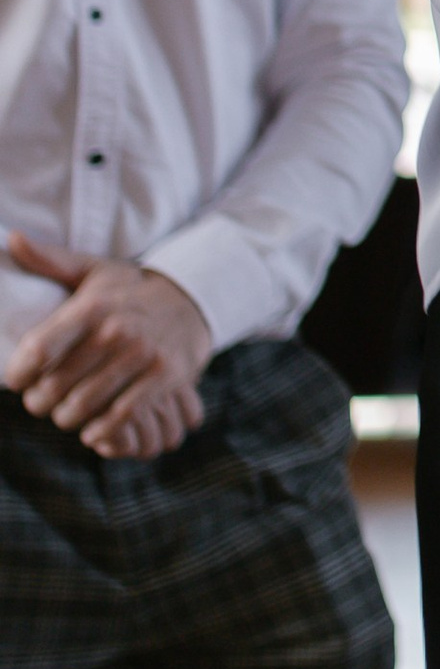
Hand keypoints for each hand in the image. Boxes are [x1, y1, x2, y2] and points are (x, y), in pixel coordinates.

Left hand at [5, 237, 212, 459]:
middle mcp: (116, 330)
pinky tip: (93, 429)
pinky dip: (101, 430)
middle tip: (40, 403)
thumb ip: (50, 259)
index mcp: (92, 305)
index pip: (37, 349)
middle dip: (39, 402)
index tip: (17, 381)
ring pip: (84, 405)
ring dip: (67, 418)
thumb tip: (11, 239)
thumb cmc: (130, 290)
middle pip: (56, 384)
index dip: (18, 374)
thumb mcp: (93, 270)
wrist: (192, 300)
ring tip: (65, 414)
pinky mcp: (165, 376)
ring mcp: (143, 355)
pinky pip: (121, 416)